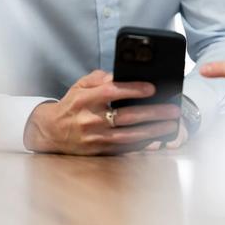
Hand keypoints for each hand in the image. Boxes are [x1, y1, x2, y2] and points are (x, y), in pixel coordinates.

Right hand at [23, 70, 181, 154]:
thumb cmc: (71, 106)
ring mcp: (95, 137)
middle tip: (172, 109)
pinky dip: (142, 143)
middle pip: (127, 116)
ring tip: (170, 124)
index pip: (112, 92)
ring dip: (153, 130)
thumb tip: (121, 74)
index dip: (133, 90)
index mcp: (85, 99)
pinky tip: (156, 137)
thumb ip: (100, 78)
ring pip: (129, 135)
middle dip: (153, 113)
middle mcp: (90, 119)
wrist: (51, 132)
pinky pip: (124, 148)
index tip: (152, 88)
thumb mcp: (80, 86)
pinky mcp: (99, 150)